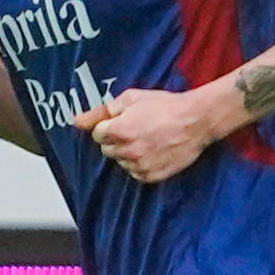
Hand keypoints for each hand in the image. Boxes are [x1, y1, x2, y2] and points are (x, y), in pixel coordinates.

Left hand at [82, 87, 226, 184]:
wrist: (198, 120)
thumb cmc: (167, 106)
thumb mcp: (131, 99)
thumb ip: (100, 111)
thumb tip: (76, 121)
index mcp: (118, 130)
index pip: (97, 135)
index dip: (109, 126)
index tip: (124, 121)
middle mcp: (127, 150)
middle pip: (107, 150)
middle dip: (117, 140)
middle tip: (138, 130)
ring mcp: (141, 165)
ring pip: (122, 162)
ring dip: (129, 153)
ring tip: (149, 140)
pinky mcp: (153, 175)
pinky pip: (136, 173)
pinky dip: (141, 165)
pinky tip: (154, 151)